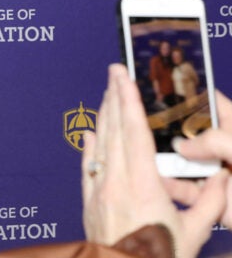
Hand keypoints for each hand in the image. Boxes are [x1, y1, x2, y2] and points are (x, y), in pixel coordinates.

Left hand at [82, 64, 227, 257]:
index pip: (135, 133)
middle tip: (114, 73)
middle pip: (114, 132)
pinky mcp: (89, 204)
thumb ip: (210, 201)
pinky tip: (89, 134)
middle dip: (115, 98)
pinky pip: (88, 169)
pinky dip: (89, 148)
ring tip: (107, 94)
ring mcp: (99, 192)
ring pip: (100, 146)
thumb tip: (224, 177)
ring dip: (104, 117)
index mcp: (143, 186)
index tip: (124, 78)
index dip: (129, 102)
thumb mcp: (193, 233)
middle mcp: (116, 183)